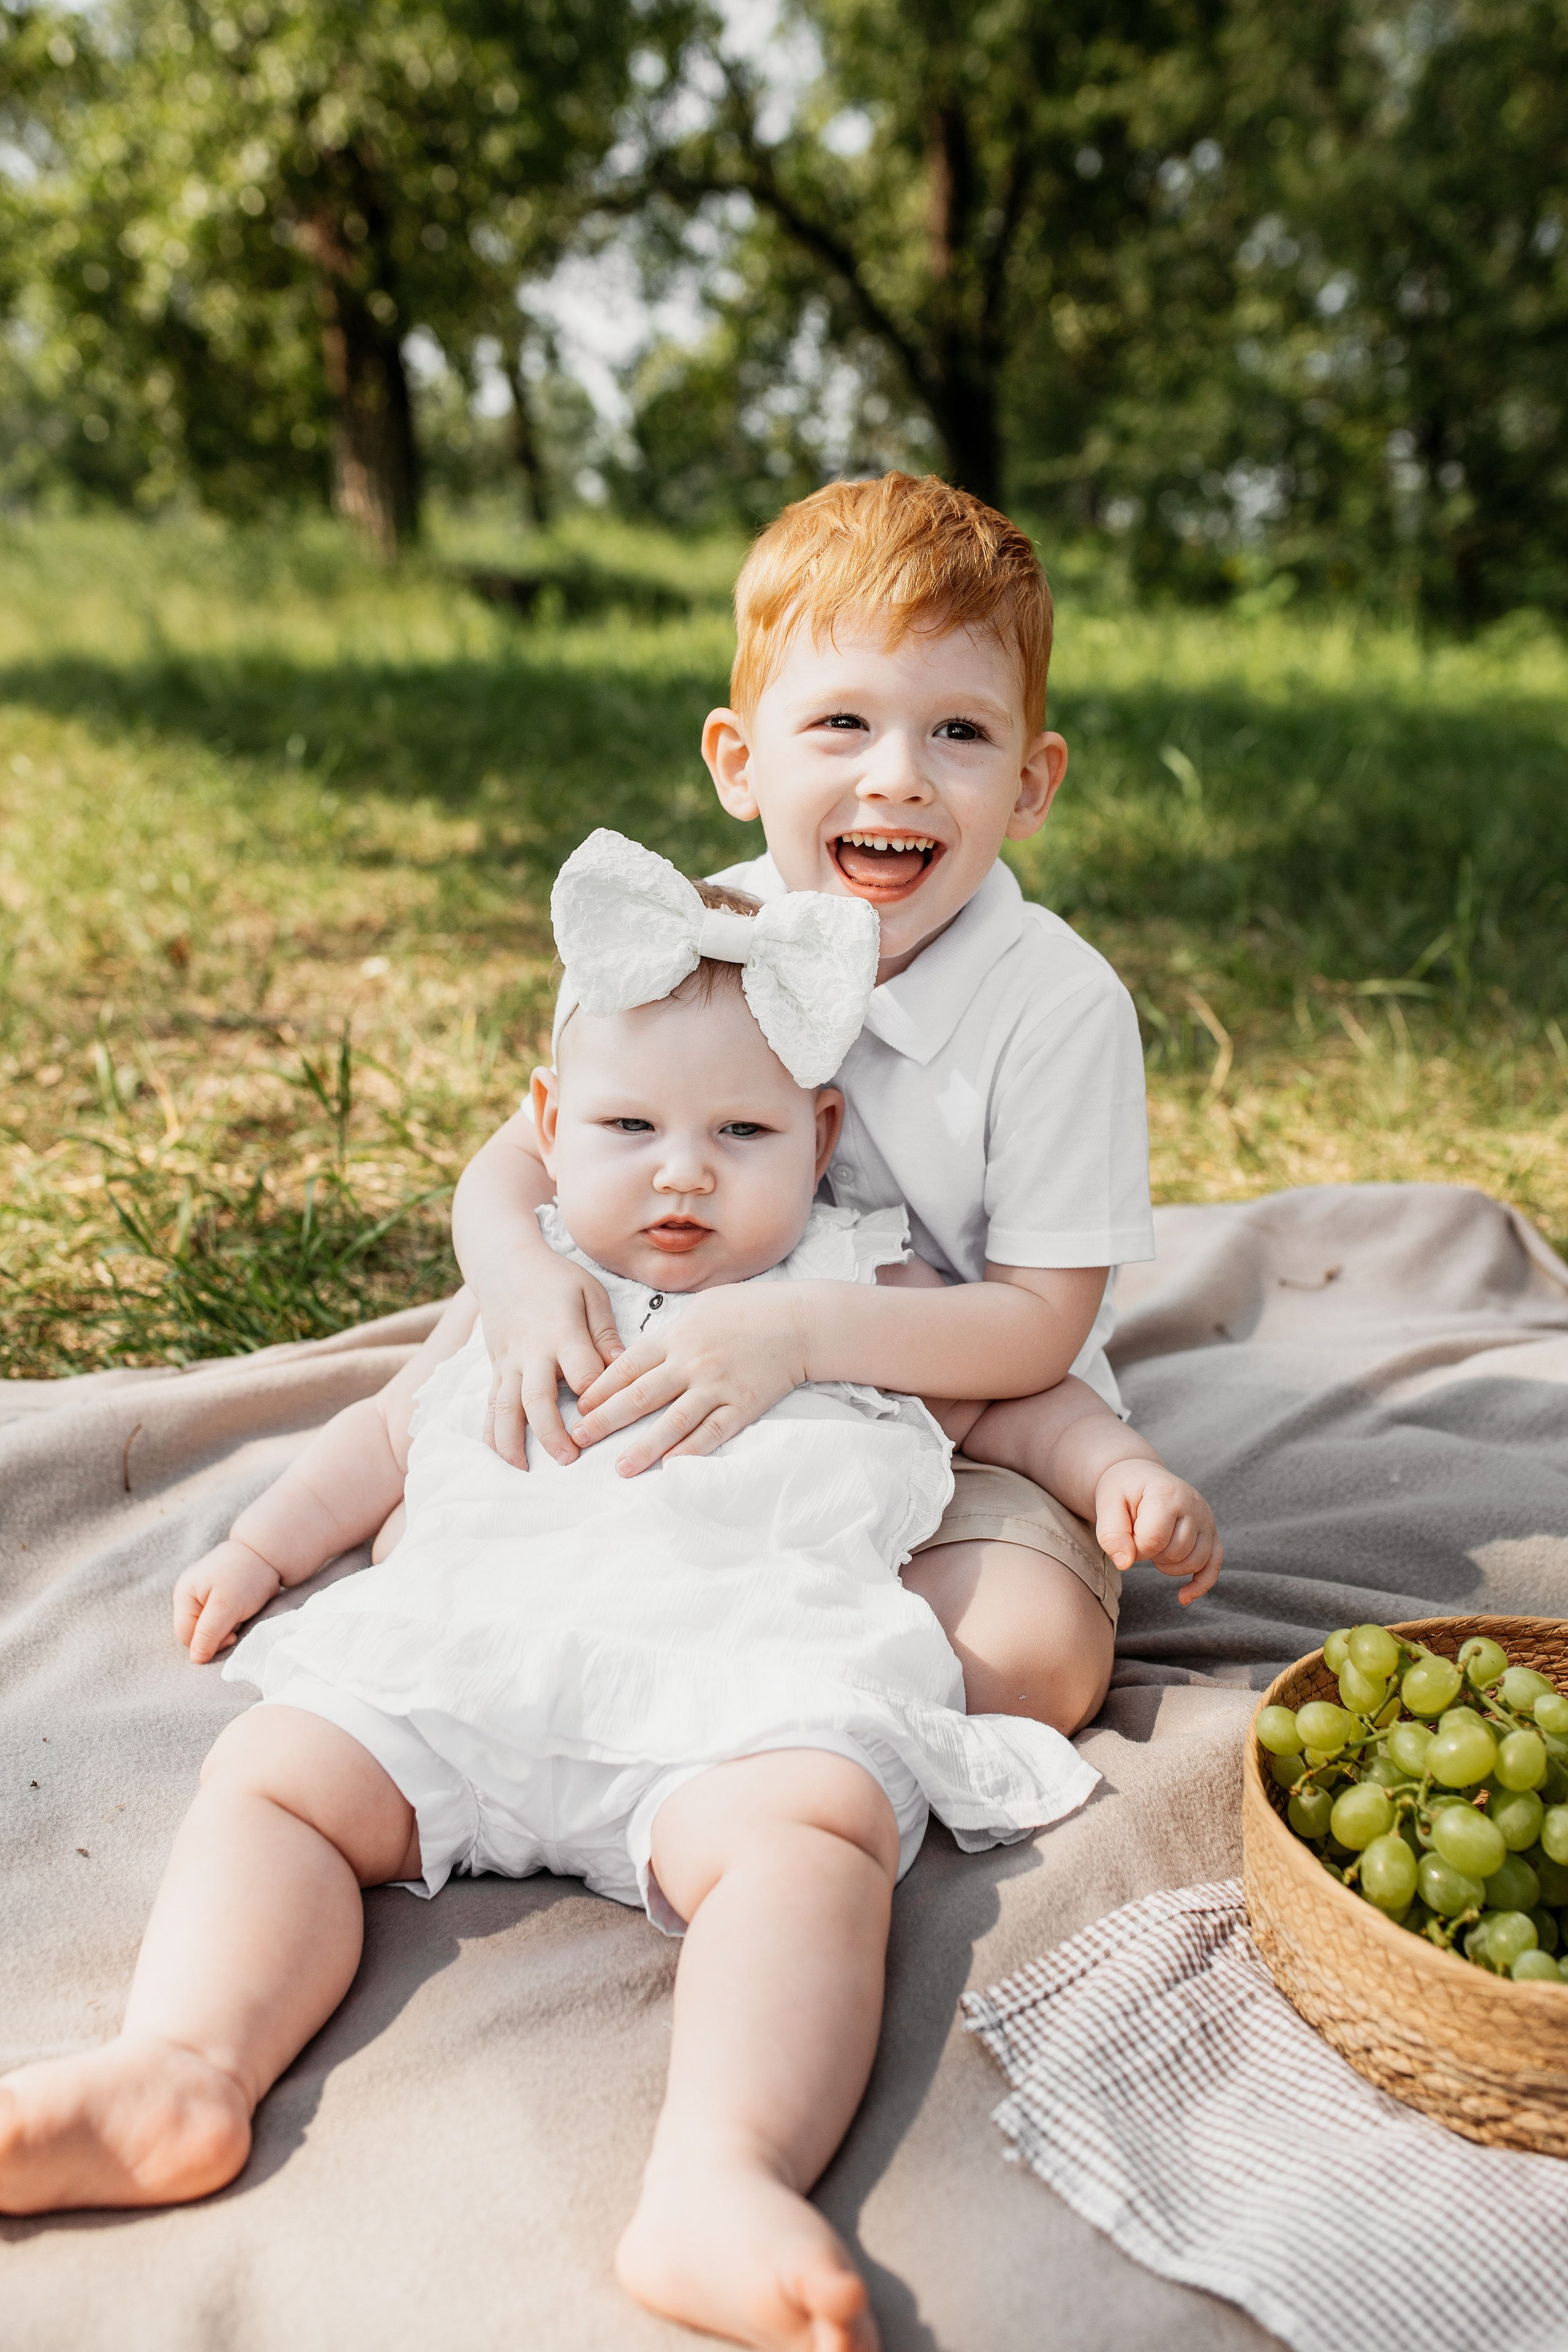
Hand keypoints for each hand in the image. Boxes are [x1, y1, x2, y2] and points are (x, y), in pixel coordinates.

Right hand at [173, 1539, 282, 1663]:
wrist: (268, 1552)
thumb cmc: (246, 1577)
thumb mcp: (226, 1607)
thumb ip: (208, 1633)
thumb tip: (195, 1659)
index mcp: (184, 1595)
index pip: (186, 1636)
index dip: (207, 1643)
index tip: (232, 1635)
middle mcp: (188, 1595)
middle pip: (196, 1632)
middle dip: (218, 1634)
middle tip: (238, 1621)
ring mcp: (201, 1594)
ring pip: (209, 1627)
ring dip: (226, 1627)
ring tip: (242, 1611)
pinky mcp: (215, 1595)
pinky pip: (218, 1618)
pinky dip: (231, 1618)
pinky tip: (242, 1609)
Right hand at [479, 1253, 622, 1468]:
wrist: (504, 1264)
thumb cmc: (556, 1278)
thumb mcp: (590, 1293)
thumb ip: (605, 1334)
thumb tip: (623, 1370)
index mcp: (561, 1333)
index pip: (582, 1374)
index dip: (597, 1399)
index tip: (610, 1417)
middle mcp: (531, 1352)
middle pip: (537, 1399)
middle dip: (551, 1433)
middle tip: (569, 1459)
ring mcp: (508, 1362)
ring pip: (505, 1407)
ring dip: (513, 1440)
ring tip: (525, 1468)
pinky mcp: (495, 1367)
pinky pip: (489, 1404)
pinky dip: (491, 1431)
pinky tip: (498, 1454)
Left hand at [570, 1284, 808, 1475]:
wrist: (800, 1322)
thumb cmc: (750, 1308)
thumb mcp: (701, 1306)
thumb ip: (670, 1332)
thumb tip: (642, 1355)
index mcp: (676, 1336)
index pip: (627, 1367)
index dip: (599, 1389)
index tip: (579, 1407)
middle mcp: (691, 1363)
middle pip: (639, 1397)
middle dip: (605, 1420)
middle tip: (579, 1439)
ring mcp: (716, 1387)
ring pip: (671, 1422)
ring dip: (643, 1447)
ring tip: (620, 1467)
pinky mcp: (742, 1406)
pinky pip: (711, 1433)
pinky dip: (690, 1451)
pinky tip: (670, 1467)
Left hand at [1094, 1460, 1222, 1603]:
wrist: (1139, 1476)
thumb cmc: (1122, 1490)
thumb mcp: (1106, 1504)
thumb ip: (1111, 1533)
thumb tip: (1126, 1564)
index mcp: (1166, 1494)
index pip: (1154, 1539)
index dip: (1135, 1548)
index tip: (1126, 1537)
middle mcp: (1193, 1504)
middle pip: (1176, 1552)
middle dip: (1152, 1556)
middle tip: (1138, 1539)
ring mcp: (1206, 1518)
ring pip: (1196, 1562)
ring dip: (1170, 1567)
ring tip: (1153, 1548)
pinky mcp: (1211, 1532)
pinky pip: (1214, 1564)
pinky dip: (1201, 1583)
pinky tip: (1183, 1597)